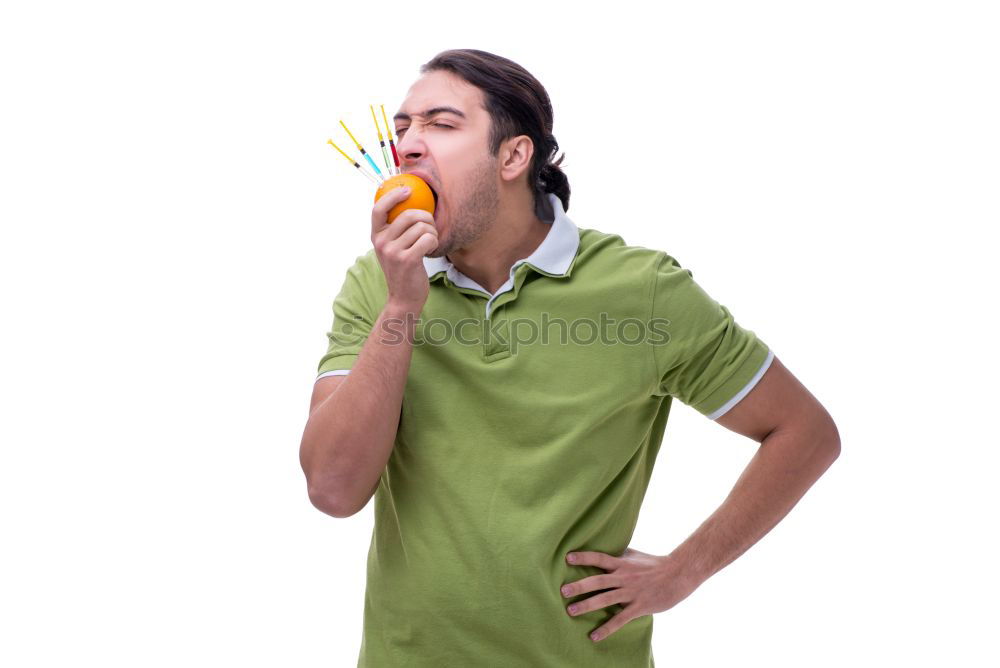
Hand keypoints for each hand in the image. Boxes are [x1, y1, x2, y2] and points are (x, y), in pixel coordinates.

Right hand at [371, 186, 439, 310]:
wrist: (404, 298)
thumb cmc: (403, 270)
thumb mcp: (392, 248)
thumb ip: (395, 230)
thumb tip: (408, 202)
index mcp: (376, 237)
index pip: (378, 208)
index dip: (393, 196)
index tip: (407, 190)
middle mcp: (381, 242)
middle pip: (409, 214)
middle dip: (426, 218)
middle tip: (429, 228)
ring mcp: (393, 251)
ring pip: (422, 227)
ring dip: (432, 233)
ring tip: (429, 243)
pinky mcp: (407, 259)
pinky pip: (428, 238)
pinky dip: (434, 242)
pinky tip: (429, 250)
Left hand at [560, 547, 702, 642]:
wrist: (678, 574)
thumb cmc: (655, 564)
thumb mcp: (635, 555)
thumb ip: (619, 554)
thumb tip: (605, 549)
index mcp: (622, 563)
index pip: (599, 558)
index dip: (584, 557)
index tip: (567, 558)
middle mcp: (624, 577)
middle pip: (598, 581)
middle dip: (579, 586)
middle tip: (563, 591)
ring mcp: (631, 592)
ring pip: (605, 599)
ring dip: (587, 606)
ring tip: (571, 611)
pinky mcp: (639, 607)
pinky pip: (620, 619)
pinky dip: (606, 628)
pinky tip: (594, 636)